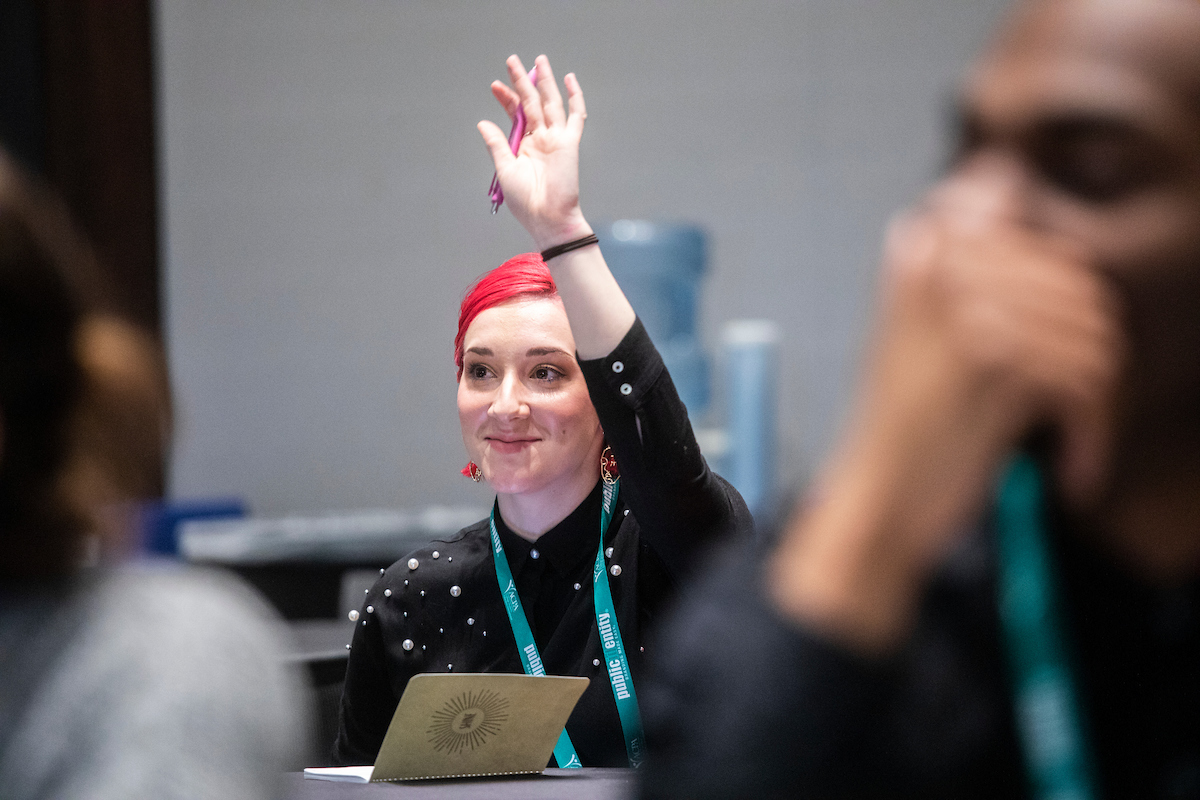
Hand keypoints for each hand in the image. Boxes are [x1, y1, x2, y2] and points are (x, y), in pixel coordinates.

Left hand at [478, 55, 591, 248]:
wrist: (547, 218)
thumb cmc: (525, 201)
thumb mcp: (505, 169)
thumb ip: (497, 144)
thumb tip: (482, 123)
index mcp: (524, 145)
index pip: (516, 114)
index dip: (506, 98)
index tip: (495, 85)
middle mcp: (540, 139)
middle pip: (532, 102)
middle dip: (522, 81)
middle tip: (512, 60)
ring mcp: (556, 139)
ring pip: (551, 103)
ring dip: (545, 81)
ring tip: (539, 60)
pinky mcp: (570, 143)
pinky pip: (575, 116)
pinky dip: (575, 97)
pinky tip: (569, 79)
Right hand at [769, 182, 1124, 651]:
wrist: (877, 499)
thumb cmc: (900, 431)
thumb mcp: (914, 330)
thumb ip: (952, 264)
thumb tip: (1002, 183)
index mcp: (917, 253)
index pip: (1014, 207)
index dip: (1051, 277)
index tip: (1044, 338)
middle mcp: (939, 265)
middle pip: (1072, 281)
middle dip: (1087, 355)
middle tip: (1066, 407)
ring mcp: (964, 306)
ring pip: (1089, 332)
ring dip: (1095, 403)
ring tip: (1068, 439)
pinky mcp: (991, 355)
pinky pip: (1083, 375)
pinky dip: (1091, 432)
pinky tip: (1071, 462)